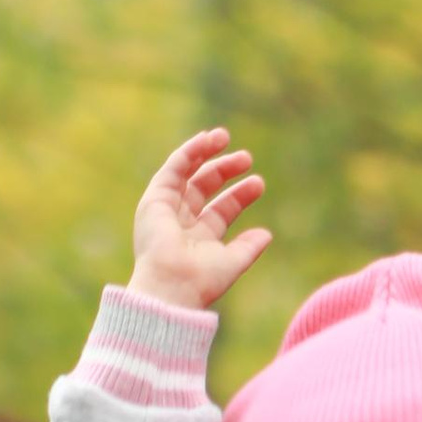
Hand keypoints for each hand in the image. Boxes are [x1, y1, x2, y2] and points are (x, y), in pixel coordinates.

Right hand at [129, 128, 270, 310]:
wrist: (173, 285)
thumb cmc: (201, 281)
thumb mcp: (232, 262)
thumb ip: (249, 248)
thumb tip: (267, 235)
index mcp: (198, 239)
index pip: (222, 210)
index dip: (240, 195)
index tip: (258, 183)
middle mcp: (180, 223)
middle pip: (204, 187)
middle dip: (225, 170)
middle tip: (247, 158)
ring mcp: (166, 209)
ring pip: (187, 173)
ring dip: (205, 152)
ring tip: (225, 136)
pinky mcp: (155, 198)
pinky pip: (173, 167)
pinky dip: (189, 151)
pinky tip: (207, 139)